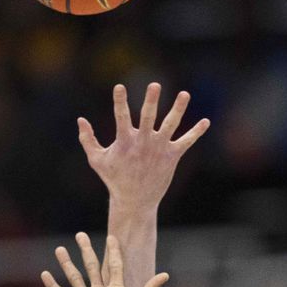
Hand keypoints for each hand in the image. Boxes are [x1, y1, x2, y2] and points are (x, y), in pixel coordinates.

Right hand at [42, 233, 168, 286]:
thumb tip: (165, 275)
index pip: (114, 266)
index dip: (113, 251)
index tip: (111, 237)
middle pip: (92, 266)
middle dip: (86, 250)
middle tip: (80, 234)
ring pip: (75, 277)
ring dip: (67, 263)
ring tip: (60, 248)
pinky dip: (53, 285)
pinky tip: (45, 274)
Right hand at [77, 83, 209, 209]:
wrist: (135, 201)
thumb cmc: (114, 178)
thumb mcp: (97, 160)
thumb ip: (87, 139)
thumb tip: (80, 119)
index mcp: (125, 141)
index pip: (121, 117)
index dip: (119, 102)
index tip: (119, 87)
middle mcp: (144, 142)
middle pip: (149, 117)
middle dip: (151, 100)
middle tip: (154, 85)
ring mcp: (159, 149)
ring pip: (171, 125)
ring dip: (178, 109)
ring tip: (185, 94)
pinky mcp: (172, 156)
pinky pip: (186, 141)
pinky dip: (196, 132)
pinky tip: (206, 121)